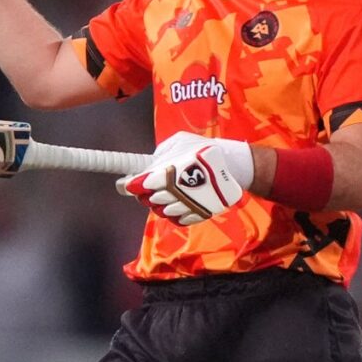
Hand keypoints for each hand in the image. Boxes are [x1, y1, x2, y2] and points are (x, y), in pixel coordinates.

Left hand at [117, 131, 253, 225]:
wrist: (234, 166)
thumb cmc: (204, 150)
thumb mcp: (180, 141)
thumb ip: (161, 153)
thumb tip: (146, 165)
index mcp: (169, 172)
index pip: (141, 184)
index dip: (130, 185)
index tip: (127, 182)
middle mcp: (176, 192)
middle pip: (148, 200)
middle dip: (146, 193)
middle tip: (151, 184)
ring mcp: (187, 206)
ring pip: (162, 211)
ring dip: (160, 203)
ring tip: (168, 191)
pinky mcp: (197, 215)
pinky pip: (177, 220)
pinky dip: (174, 213)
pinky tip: (178, 202)